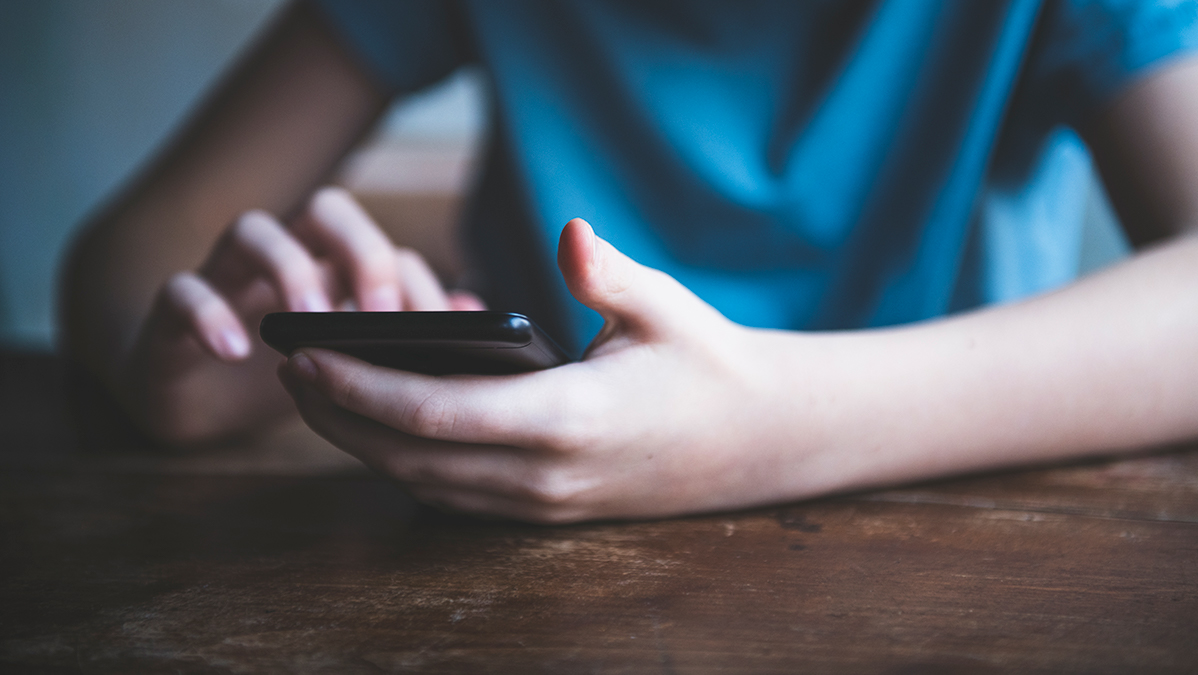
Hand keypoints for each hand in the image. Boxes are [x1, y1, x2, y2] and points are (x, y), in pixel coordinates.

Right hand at [123, 186, 482, 442]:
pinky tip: (233, 350)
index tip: (438, 335)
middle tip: (383, 316)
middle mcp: (286, 256)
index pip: (386, 249)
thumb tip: (472, 306)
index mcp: (334, 269)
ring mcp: (227, 276)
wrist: (190, 400)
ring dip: (289, 269)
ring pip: (253, 230)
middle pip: (327, 210)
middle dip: (362, 252)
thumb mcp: (352, 365)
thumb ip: (407, 336)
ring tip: (310, 322)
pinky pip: (181, 291)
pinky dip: (207, 314)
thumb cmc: (282, 373)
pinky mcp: (173, 312)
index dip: (416, 284)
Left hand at [280, 218, 810, 521]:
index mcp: (568, 417)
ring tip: (319, 397)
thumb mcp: (664, 307)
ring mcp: (545, 502)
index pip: (436, 413)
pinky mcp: (547, 511)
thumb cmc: (708, 362)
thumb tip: (569, 231)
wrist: (757, 440)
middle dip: (340, 418)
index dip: (361, 388)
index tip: (307, 358)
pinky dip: (404, 465)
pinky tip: (380, 429)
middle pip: (412, 457)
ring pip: (426, 485)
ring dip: (364, 445)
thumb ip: (608, 273)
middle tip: (291, 370)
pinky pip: (454, 496)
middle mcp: (546, 473)